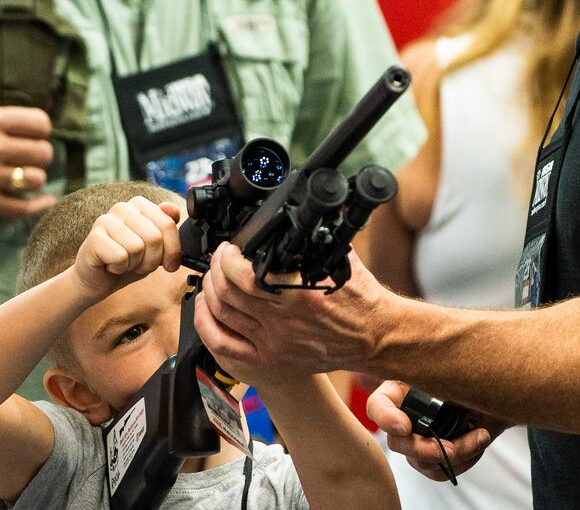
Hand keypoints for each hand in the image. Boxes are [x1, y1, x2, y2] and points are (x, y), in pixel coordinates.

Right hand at [0, 99, 55, 218]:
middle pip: (42, 152)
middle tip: (31, 156)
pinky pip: (22, 208)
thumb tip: (47, 103)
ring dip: (35, 177)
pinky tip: (45, 199)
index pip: (39, 123)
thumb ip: (3, 112)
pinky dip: (39, 204)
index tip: (37, 134)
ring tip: (26, 175)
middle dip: (41, 154)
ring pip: (36, 178)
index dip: (42, 129)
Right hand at [72, 197, 181, 300]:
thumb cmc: (128, 261)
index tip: (168, 264)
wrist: (98, 280)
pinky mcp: (94, 237)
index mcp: (140, 205)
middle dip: (152, 260)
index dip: (172, 251)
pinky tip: (111, 265)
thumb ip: (167, 227)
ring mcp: (106, 220)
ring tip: (124, 263)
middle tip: (139, 264)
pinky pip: (120, 257)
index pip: (168, 224)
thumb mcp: (157, 246)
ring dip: (134, 265)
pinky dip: (120, 268)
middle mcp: (123, 208)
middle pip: (154, 237)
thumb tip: (173, 209)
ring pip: (137, 248)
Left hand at [194, 243, 393, 374]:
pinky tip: (206, 309)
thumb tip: (288, 222)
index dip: (228, 258)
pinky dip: (207, 324)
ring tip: (213, 279)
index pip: (244, 274)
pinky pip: (224, 344)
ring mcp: (274, 342)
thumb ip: (311, 243)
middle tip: (220, 259)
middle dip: (216, 270)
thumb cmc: (359, 298)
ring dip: (209, 292)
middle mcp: (283, 319)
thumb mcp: (338, 260)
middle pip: (227, 292)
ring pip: (222, 314)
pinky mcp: (271, 358)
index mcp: (299, 293)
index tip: (230, 249)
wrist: (374, 336)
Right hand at [367, 380, 502, 481]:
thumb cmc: (473, 372)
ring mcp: (417, 439)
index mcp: (400, 389)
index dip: (385, 418)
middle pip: (397, 442)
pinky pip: (439, 471)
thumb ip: (440, 376)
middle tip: (452, 448)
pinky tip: (478, 442)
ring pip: (421, 462)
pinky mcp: (434, 457)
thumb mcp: (455, 368)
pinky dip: (463, 461)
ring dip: (456, 453)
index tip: (405, 427)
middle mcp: (404, 415)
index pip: (377, 406)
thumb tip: (428, 384)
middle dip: (425, 449)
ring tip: (481, 435)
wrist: (498, 390)